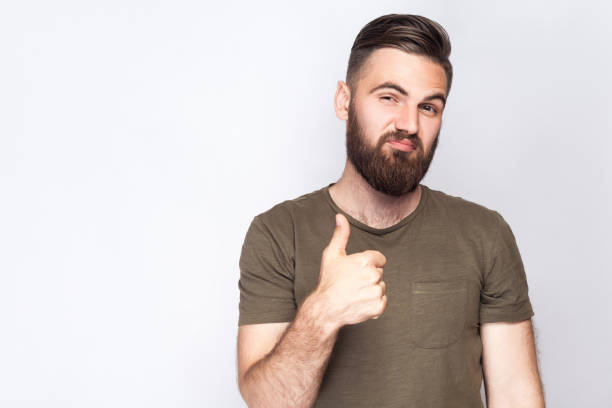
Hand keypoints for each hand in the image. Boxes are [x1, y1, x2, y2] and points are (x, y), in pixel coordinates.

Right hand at [312, 213, 387, 327]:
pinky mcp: (378, 307)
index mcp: (365, 261)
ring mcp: (376, 292)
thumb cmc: (329, 281)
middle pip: (380, 273)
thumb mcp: (332, 254)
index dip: (367, 264)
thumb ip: (340, 234)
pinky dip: (373, 303)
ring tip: (355, 293)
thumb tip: (340, 216)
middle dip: (369, 277)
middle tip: (353, 283)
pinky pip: (382, 301)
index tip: (356, 271)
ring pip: (381, 287)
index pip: (379, 259)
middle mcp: (373, 276)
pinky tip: (360, 302)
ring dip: (371, 290)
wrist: (325, 308)